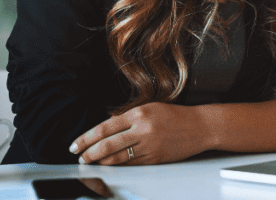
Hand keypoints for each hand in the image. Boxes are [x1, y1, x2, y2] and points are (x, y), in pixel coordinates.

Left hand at [69, 102, 210, 164]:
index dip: (87, 138)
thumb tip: (106, 126)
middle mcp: (142, 129)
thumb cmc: (174, 116)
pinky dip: (118, 167)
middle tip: (80, 158)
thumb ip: (127, 117)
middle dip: (89, 153)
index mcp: (138, 113)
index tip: (76, 144)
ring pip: (118, 158)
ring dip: (101, 162)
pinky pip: (131, 165)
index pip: (105, 128)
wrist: (199, 127)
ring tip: (91, 164)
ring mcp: (149, 146)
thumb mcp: (149, 108)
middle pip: (108, 145)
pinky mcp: (155, 159)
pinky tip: (109, 167)